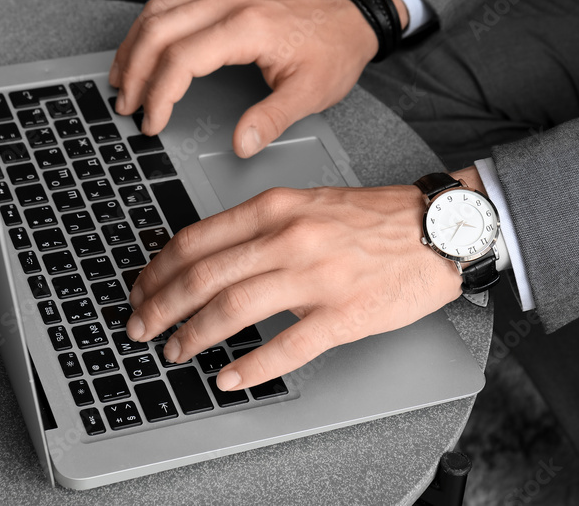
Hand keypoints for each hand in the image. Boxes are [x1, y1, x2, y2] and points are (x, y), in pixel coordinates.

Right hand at [108, 0, 377, 157]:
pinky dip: (148, 25)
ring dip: (133, 45)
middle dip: (134, 72)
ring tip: (122, 80)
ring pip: (158, 11)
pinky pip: (171, 0)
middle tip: (127, 107)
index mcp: (247, 26)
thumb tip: (240, 143)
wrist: (352, 12)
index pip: (182, 59)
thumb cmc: (335, 46)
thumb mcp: (312, 91)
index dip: (159, 95)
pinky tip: (142, 46)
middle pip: (158, 31)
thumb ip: (272, 119)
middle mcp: (229, 2)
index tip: (152, 122)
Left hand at [125, 184, 464, 390]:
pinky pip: (285, 348)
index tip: (142, 290)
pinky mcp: (343, 315)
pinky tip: (229, 377)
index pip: (195, 240)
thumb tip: (207, 255)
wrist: (437, 228)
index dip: (157, 271)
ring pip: (233, 310)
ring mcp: (315, 277)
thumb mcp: (307, 202)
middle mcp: (289, 238)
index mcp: (276, 208)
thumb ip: (259, 225)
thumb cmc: (374, 218)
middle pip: (202, 277)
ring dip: (193, 337)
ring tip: (176, 353)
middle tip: (141, 329)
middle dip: (160, 308)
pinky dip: (249, 367)